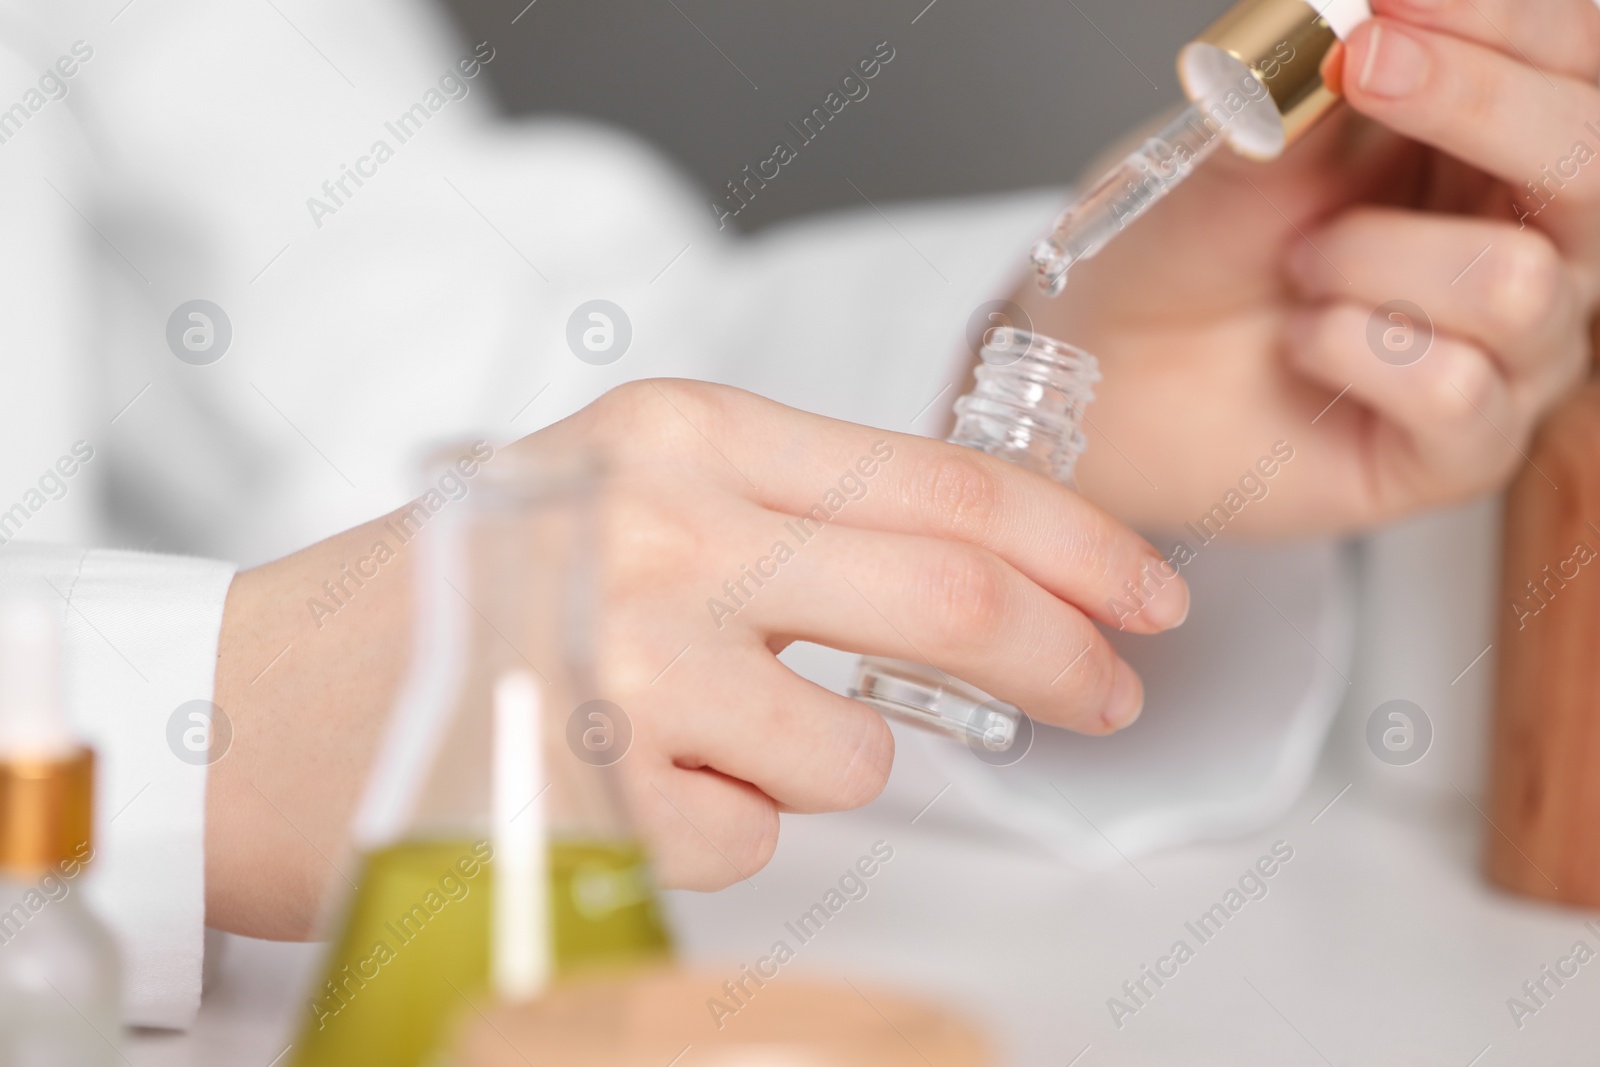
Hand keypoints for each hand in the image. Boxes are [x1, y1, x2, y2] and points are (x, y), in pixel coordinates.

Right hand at [208, 380, 1188, 935]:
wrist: (255, 704)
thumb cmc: (450, 595)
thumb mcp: (621, 488)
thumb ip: (788, 511)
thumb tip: (974, 574)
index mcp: (682, 432)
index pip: (944, 484)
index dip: (1077, 545)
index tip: (1143, 595)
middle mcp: (666, 528)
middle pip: (951, 600)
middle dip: (1061, 659)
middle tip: (1105, 696)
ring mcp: (634, 662)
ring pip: (859, 754)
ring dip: (816, 765)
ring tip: (697, 736)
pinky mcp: (602, 792)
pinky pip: (756, 838)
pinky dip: (720, 826)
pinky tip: (623, 785)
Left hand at [1017, 0, 1599, 536]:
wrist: (1106, 369)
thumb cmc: (1181, 250)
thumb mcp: (1238, 140)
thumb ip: (1314, 77)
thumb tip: (1366, 5)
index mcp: (1483, 140)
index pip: (1564, 58)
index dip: (1499, 20)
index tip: (1392, 1)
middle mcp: (1523, 239)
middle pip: (1592, 160)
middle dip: (1479, 101)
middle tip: (1359, 64)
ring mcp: (1507, 352)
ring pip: (1517, 282)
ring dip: (1372, 258)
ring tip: (1298, 267)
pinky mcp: (1462, 451)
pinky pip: (1457, 391)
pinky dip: (1351, 350)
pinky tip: (1300, 344)